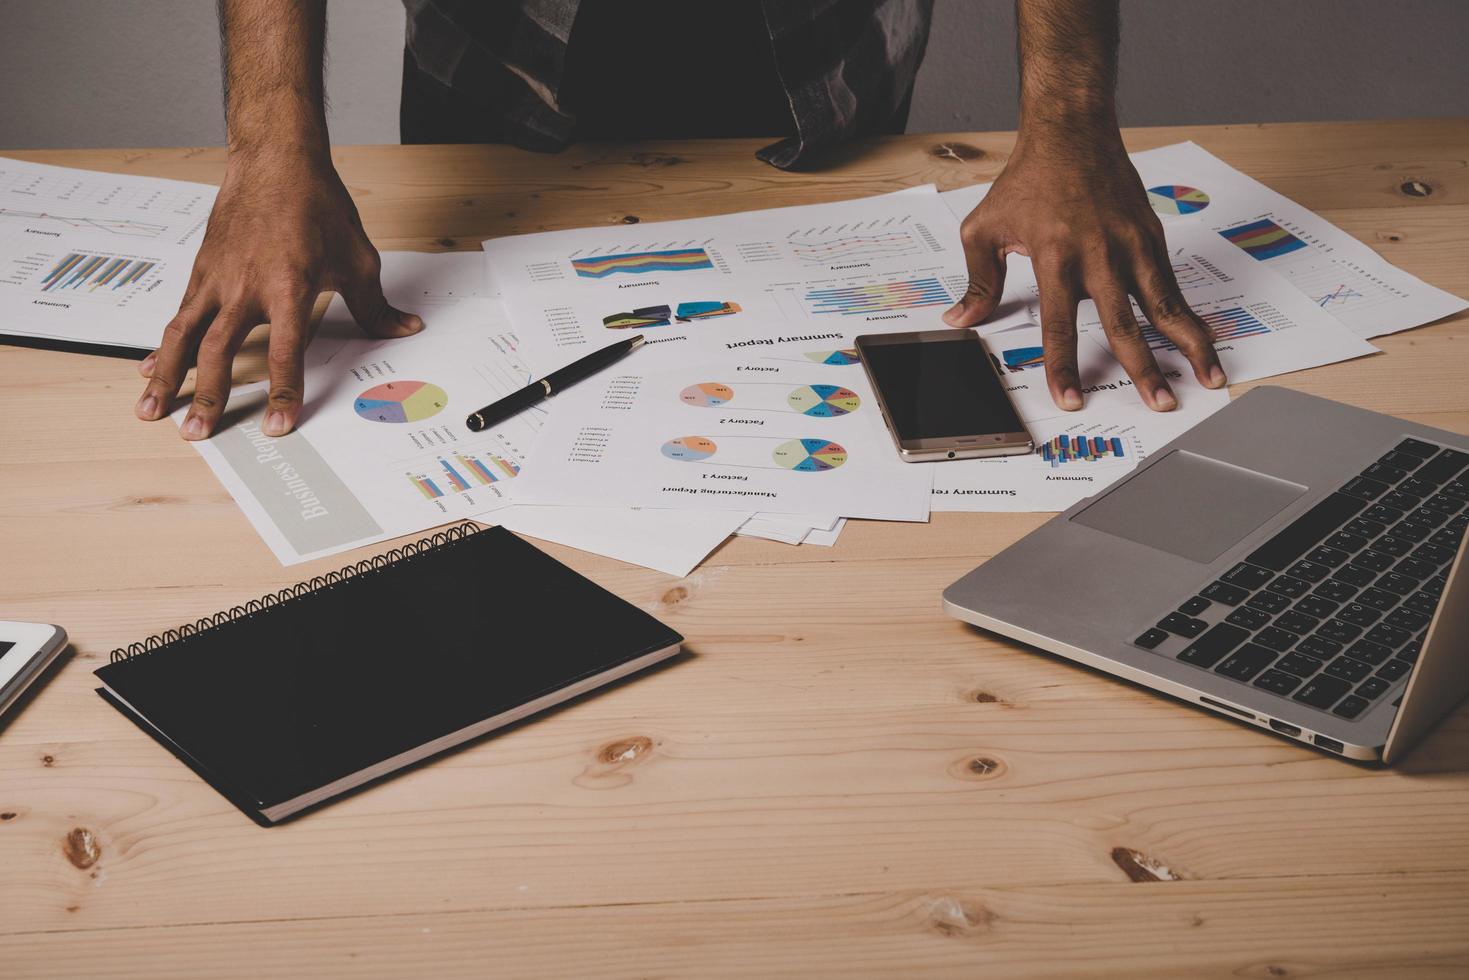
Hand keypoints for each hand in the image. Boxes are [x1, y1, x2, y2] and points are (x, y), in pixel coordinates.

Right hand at [134, 149, 421, 439]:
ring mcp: (217, 278)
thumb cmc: (316, 203)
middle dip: (208, 396)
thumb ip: (375, 304)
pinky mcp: (201, 271)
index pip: (284, 351)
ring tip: (152, 411)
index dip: (283, 391)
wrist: (276, 159)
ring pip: (184, 336)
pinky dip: (164, 345)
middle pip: (220, 351)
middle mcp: (245, 285)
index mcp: (287, 285)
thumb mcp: (357, 257)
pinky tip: (151, 368)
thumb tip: (405, 329)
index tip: (279, 424)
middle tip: (198, 433)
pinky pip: (179, 315)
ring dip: (168, 377)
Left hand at [943, 131, 1226, 411]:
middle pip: (1124, 324)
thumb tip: (960, 319)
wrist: (1071, 130)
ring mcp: (1131, 245)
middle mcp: (1099, 254)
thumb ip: (978, 281)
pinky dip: (1190, 313)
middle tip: (1160, 404)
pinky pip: (1172, 284)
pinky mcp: (1151, 236)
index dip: (1064, 366)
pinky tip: (1203, 338)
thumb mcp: (985, 229)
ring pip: (1165, 305)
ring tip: (1208, 378)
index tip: (1071, 399)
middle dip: (1144, 369)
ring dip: (1188, 345)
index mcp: (1055, 257)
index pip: (1059, 325)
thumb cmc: (1027, 179)